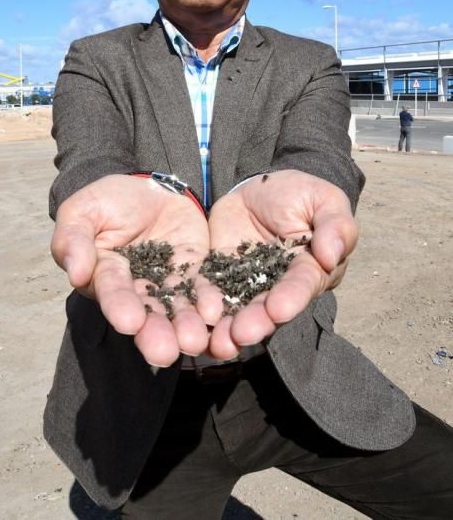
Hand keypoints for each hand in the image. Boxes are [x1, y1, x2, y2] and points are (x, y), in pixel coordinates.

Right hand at [50, 175, 209, 366]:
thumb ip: (73, 238)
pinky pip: (204, 289)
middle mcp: (138, 289)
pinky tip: (215, 311)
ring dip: (186, 328)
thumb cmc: (108, 202)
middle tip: (164, 353)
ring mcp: (169, 283)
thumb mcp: (83, 211)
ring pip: (178, 310)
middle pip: (147, 315)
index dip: (120, 307)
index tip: (129, 322)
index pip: (112, 293)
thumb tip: (75, 272)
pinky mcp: (196, 272)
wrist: (148, 188)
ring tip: (195, 341)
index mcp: (105, 277)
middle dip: (155, 335)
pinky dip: (210, 301)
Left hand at [203, 170, 357, 358]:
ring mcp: (248, 283)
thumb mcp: (323, 200)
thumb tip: (333, 255)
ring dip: (229, 329)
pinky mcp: (220, 275)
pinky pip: (211, 294)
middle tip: (241, 334)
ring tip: (218, 343)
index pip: (302, 285)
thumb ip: (334, 225)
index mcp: (311, 269)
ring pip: (240, 310)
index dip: (291, 298)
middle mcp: (280, 285)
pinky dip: (204, 311)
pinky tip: (195, 325)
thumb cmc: (301, 194)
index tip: (279, 309)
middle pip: (269, 307)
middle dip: (257, 322)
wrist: (260, 186)